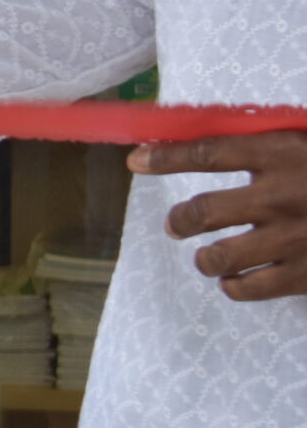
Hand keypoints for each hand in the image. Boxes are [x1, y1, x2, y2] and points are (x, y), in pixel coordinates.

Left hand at [133, 131, 306, 299]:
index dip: (165, 157)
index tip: (136, 162)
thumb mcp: (306, 142)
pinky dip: (234, 286)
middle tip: (176, 226)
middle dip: (179, 221)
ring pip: (218, 256)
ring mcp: (294, 239)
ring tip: (208, 257)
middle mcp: (282, 195)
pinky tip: (237, 280)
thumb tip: (205, 139)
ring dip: (206, 258)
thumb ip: (267, 144)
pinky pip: (248, 288)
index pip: (207, 152)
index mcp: (284, 153)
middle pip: (202, 211)